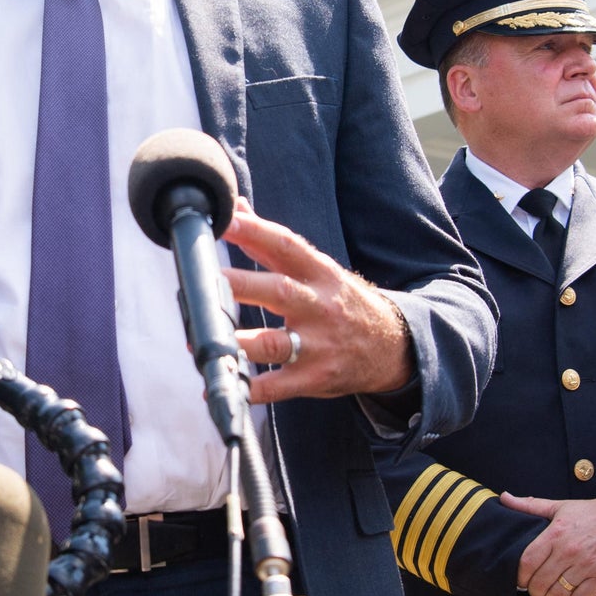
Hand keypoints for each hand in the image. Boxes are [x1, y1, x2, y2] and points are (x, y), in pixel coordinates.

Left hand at [224, 200, 412, 402]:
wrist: (391, 347)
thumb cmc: (341, 303)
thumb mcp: (317, 269)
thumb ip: (273, 243)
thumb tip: (238, 206)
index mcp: (319, 273)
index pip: (285, 245)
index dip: (254, 231)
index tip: (223, 220)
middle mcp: (319, 306)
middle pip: (277, 291)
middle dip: (240, 285)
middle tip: (204, 281)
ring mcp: (318, 344)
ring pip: (274, 343)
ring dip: (239, 343)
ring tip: (204, 341)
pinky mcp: (315, 378)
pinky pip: (279, 386)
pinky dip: (251, 389)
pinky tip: (227, 386)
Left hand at [503, 490, 595, 595]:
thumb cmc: (593, 513)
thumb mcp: (561, 506)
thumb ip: (531, 506)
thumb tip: (504, 497)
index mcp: (556, 533)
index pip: (527, 561)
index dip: (520, 576)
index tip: (522, 580)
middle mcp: (569, 550)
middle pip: (541, 581)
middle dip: (535, 591)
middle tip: (536, 592)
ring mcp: (587, 565)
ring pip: (559, 594)